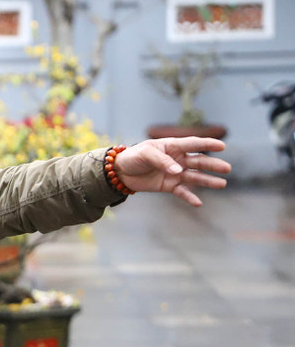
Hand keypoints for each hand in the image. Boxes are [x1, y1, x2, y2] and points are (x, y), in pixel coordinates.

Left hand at [114, 137, 231, 206]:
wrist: (120, 172)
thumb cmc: (133, 157)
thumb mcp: (146, 154)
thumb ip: (163, 161)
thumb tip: (178, 171)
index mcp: (172, 146)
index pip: (193, 144)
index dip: (207, 144)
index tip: (222, 146)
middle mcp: (177, 159)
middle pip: (198, 162)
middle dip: (212, 165)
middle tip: (227, 169)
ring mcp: (174, 173)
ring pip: (194, 177)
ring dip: (208, 180)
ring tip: (222, 184)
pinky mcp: (169, 185)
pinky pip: (182, 191)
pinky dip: (190, 197)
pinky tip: (199, 203)